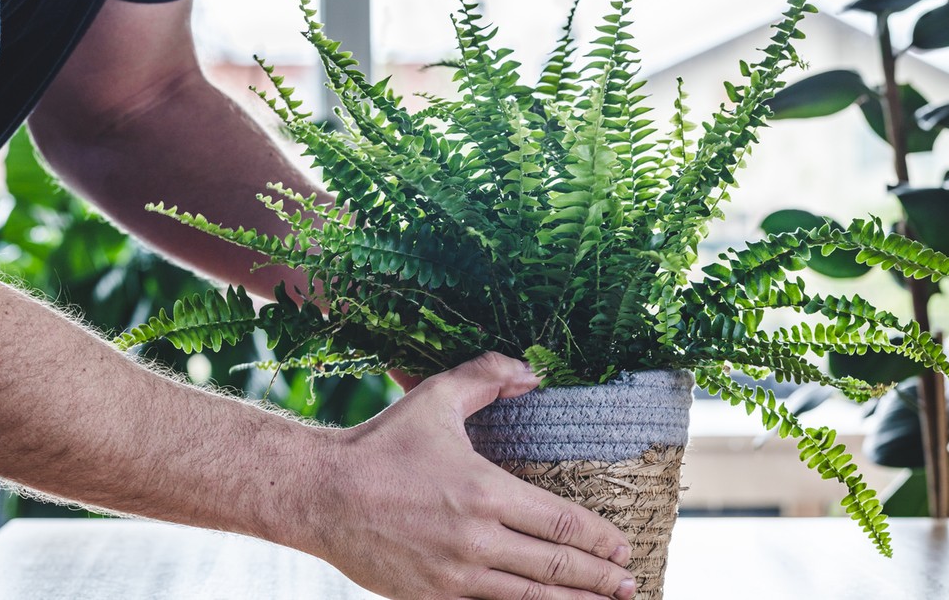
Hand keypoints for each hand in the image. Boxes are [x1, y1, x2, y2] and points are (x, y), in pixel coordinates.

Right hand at [308, 352, 635, 598]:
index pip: (562, 523)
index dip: (600, 540)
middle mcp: (476, 538)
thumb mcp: (435, 398)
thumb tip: (532, 372)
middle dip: (599, 578)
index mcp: (485, 491)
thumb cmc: (379, 444)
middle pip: (555, 566)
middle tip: (628, 583)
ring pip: (529, 598)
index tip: (622, 547)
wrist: (320, 494)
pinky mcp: (431, 596)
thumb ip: (487, 376)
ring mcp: (454, 574)